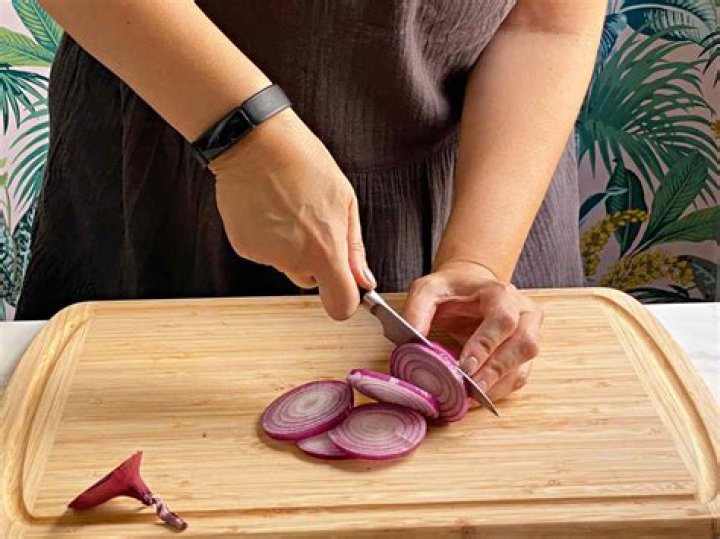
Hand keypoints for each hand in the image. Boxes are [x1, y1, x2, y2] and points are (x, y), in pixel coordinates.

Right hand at [208, 109, 374, 319]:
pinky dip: (268, 238)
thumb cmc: (304, 164)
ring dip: (290, 247)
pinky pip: (265, 253)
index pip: (340, 306)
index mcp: (325, 251)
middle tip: (311, 222)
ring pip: (287, 265)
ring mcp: (266, 256)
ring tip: (288, 208)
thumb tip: (364, 281)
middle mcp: (294, 261)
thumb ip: (354, 248)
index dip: (345, 300)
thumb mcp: (344, 201)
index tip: (346, 286)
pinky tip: (268, 209)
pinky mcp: (244, 247)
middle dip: (315, 262)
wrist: (256, 142)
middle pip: (310, 281)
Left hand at [402, 261, 542, 400]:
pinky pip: (516, 379)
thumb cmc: (450, 291)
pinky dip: (496, 391)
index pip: (503, 319)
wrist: (469, 290)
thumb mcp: (427, 290)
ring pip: (522, 366)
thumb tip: (411, 344)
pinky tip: (475, 397)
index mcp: (501, 293)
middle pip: (523, 345)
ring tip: (468, 398)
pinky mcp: (523, 356)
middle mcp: (523, 313)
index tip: (465, 366)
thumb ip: (416, 311)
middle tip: (469, 389)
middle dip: (494, 371)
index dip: (486, 344)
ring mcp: (529, 335)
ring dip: (495, 386)